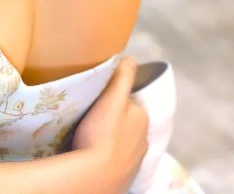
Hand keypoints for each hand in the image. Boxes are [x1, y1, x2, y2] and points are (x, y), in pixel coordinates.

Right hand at [72, 57, 148, 193]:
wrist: (96, 176)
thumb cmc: (102, 134)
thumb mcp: (112, 98)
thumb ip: (122, 77)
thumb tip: (130, 58)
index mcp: (142, 117)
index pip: (128, 100)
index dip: (112, 96)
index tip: (96, 98)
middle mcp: (144, 138)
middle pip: (126, 120)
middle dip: (112, 117)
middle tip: (89, 117)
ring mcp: (135, 159)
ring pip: (122, 140)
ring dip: (110, 137)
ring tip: (89, 136)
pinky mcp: (125, 175)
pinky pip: (116, 158)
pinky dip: (108, 154)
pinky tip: (95, 154)